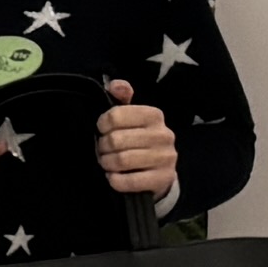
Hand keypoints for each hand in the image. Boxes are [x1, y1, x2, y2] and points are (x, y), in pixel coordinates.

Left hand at [95, 80, 182, 205]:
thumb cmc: (139, 140)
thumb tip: (114, 85)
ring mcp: (165, 158)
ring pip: (121, 160)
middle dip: (102, 147)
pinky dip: (116, 180)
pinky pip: (129, 181)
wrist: (159, 172)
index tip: (101, 130)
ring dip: (107, 163)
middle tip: (103, 150)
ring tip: (107, 163)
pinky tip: (114, 177)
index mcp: (154, 115)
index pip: (116, 115)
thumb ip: (121, 98)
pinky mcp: (163, 179)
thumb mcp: (131, 117)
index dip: (102, 124)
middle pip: (116, 139)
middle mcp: (164, 134)